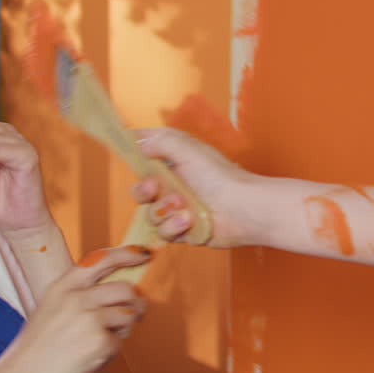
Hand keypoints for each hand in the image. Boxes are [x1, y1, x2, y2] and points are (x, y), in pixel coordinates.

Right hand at [0, 246, 149, 372]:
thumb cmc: (37, 346)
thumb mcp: (51, 306)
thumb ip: (80, 293)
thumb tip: (121, 287)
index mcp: (63, 286)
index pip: (102, 259)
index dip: (128, 253)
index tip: (145, 253)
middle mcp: (77, 298)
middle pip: (125, 289)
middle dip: (134, 303)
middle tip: (134, 314)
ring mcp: (89, 319)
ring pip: (128, 315)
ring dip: (122, 329)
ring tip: (100, 341)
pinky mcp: (99, 342)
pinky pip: (120, 342)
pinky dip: (111, 351)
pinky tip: (91, 357)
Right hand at [131, 127, 255, 247]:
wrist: (243, 210)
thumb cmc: (219, 177)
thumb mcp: (188, 150)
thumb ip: (161, 141)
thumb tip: (138, 140)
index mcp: (175, 163)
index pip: (145, 158)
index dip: (136, 160)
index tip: (130, 157)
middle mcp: (175, 185)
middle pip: (141, 191)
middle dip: (144, 191)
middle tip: (154, 189)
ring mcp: (178, 209)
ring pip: (150, 214)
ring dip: (165, 210)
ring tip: (185, 207)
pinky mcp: (183, 230)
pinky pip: (164, 232)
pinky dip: (175, 226)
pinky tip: (190, 221)